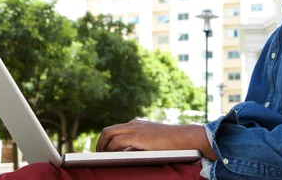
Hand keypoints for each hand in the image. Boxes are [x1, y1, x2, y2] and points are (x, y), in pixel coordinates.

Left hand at [96, 119, 215, 159]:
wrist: (184, 137)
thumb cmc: (171, 142)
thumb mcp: (152, 140)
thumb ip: (139, 143)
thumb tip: (126, 152)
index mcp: (137, 124)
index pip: (115, 129)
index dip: (106, 139)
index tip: (102, 149)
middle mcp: (133, 124)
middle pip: (108, 130)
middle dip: (100, 142)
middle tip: (98, 154)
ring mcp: (135, 129)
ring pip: (109, 134)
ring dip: (102, 146)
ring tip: (100, 157)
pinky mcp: (138, 136)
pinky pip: (117, 142)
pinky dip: (111, 149)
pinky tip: (111, 156)